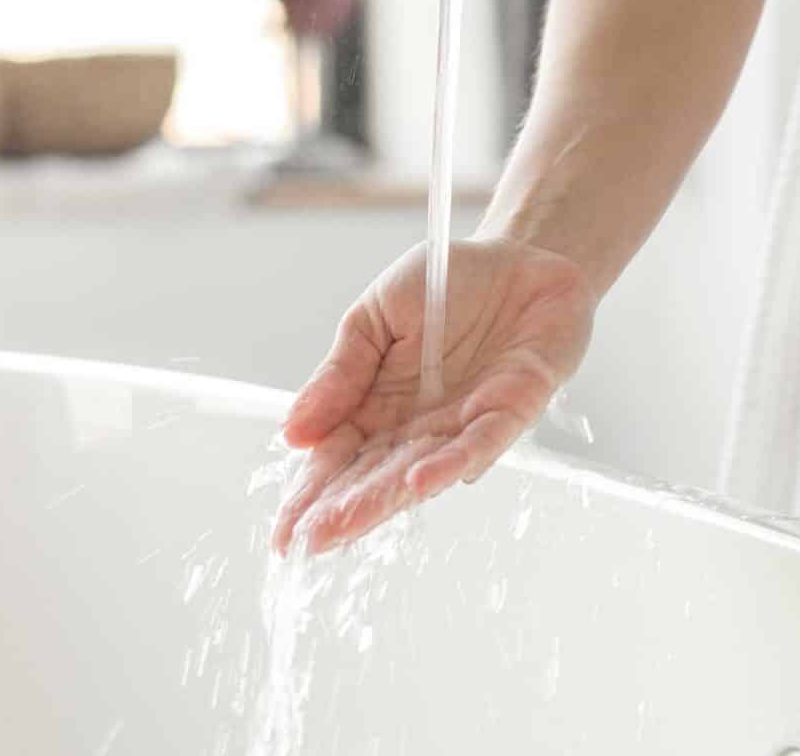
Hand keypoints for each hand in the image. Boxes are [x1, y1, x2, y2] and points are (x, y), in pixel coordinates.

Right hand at [271, 238, 595, 554]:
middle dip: (341, 510)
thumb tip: (293, 432)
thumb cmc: (447, 286)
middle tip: (305, 542)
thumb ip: (340, 374)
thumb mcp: (374, 318)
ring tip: (347, 524)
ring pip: (422, 471)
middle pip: (374, 477)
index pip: (338, 460)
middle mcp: (419, 427)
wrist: (517, 256)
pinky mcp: (511, 409)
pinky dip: (454, 462)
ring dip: (386, 498)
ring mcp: (464, 423)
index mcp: (378, 407)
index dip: (311, 496)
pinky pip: (482, 440)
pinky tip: (422, 482)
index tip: (282, 533)